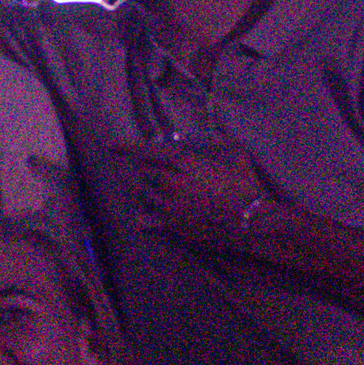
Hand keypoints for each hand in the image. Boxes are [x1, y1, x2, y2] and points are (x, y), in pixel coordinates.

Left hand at [128, 135, 270, 251]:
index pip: (150, 152)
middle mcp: (173, 184)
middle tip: (153, 167)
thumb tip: (211, 137)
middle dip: (146, 168)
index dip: (129, 147)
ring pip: (144, 193)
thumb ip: (220, 144)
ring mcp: (171, 207)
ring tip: (153, 186)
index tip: (112, 146)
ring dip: (145, 187)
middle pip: (146, 172)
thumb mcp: (237, 157)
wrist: (251, 223)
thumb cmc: (246, 187)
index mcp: (187, 164)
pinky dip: (143, 216)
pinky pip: (149, 220)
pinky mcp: (173, 226)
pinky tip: (141, 216)